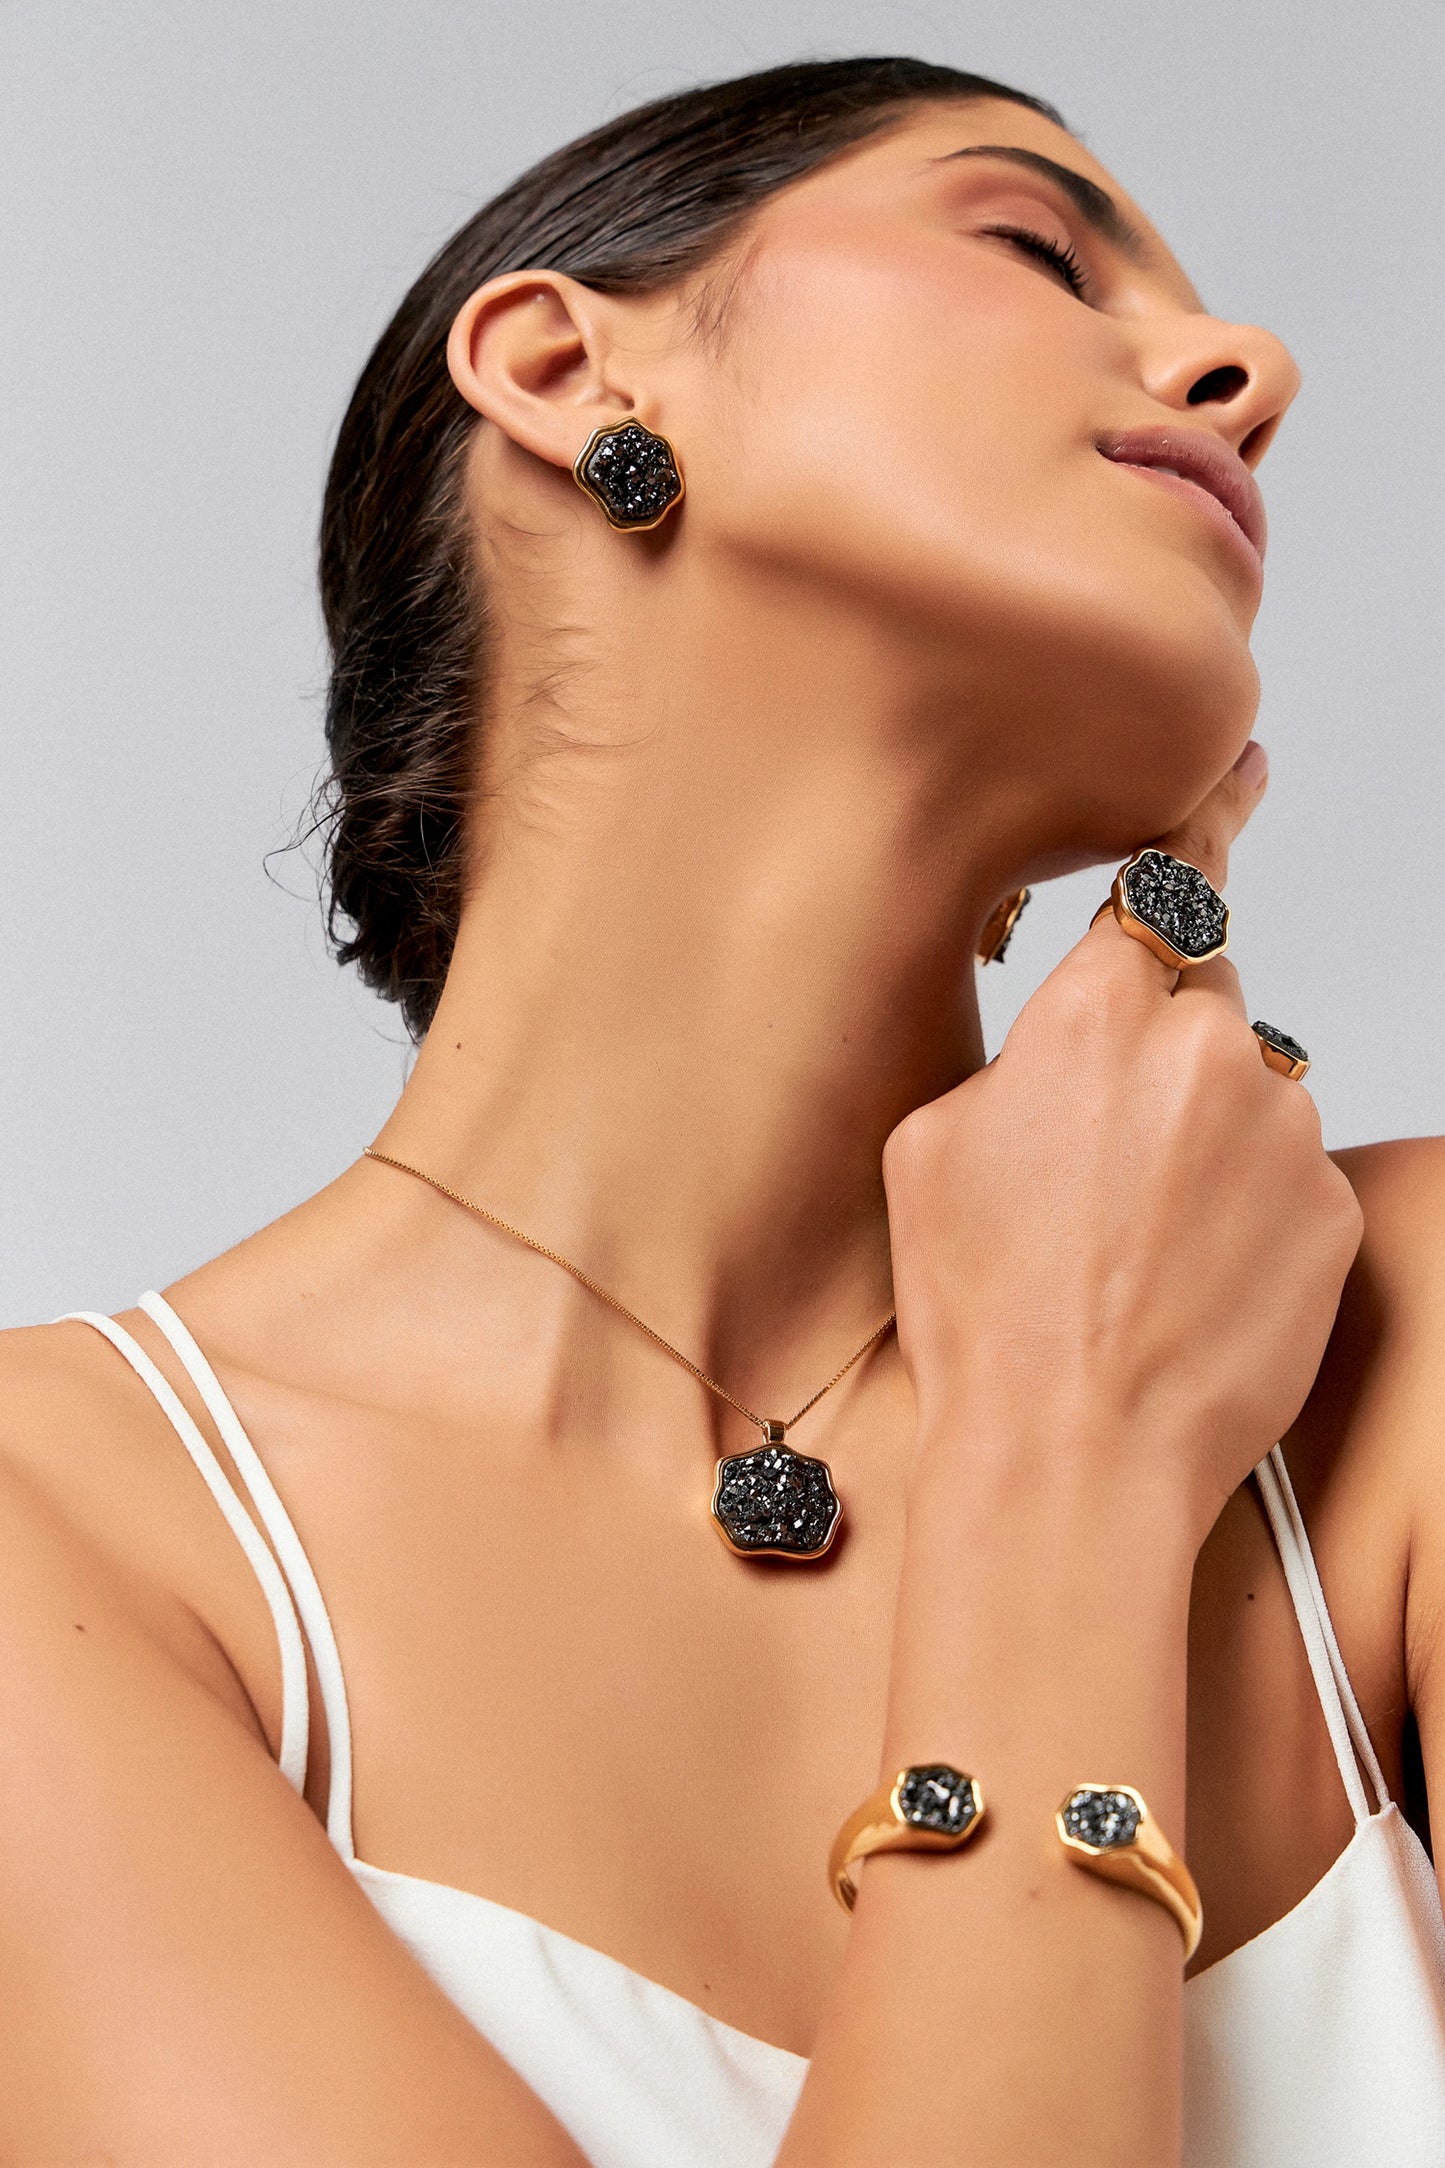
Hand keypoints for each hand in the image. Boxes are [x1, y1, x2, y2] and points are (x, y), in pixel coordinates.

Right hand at [882, 748, 1363, 1551]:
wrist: (1073, 1452)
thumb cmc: (987, 1314)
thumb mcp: (931, 1152)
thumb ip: (1015, 1066)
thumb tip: (1057, 1058)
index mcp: (1097, 1016)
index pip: (1169, 882)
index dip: (1211, 816)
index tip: (1247, 768)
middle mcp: (1207, 1051)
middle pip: (1202, 1010)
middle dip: (1162, 1064)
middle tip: (1103, 1172)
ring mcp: (1283, 1133)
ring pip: (1250, 1101)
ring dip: (1207, 1150)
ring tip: (1139, 1250)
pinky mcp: (1329, 1213)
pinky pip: (1290, 1181)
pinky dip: (1249, 1217)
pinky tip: (1188, 1282)